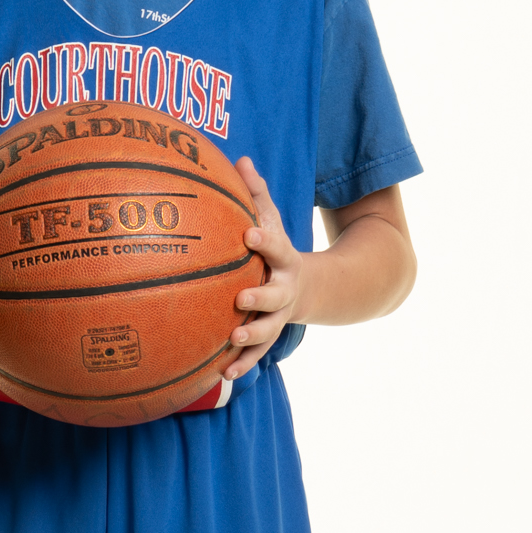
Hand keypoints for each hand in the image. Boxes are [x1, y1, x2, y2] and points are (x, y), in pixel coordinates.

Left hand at [227, 160, 300, 379]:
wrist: (308, 286)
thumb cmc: (274, 248)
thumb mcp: (270, 219)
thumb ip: (256, 193)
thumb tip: (239, 158)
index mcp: (284, 259)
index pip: (275, 247)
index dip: (263, 241)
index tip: (247, 235)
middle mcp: (285, 289)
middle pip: (275, 294)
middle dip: (260, 296)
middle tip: (241, 298)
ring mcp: (279, 315)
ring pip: (268, 328)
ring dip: (252, 336)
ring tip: (233, 339)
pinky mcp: (270, 334)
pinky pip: (257, 353)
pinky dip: (242, 363)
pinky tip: (223, 374)